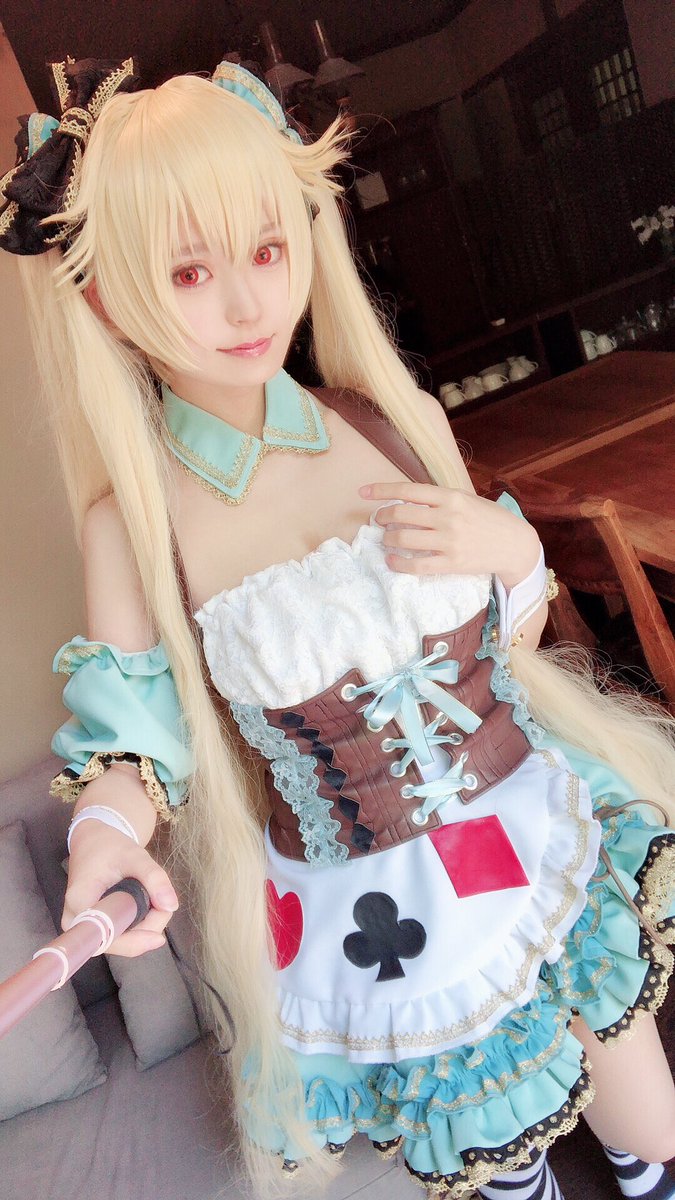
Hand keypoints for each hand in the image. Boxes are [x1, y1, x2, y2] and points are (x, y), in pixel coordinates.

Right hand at [63, 821, 178, 956]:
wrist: (94, 843)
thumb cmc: (111, 848)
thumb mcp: (136, 856)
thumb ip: (154, 878)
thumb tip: (171, 906)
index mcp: (80, 904)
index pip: (110, 937)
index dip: (136, 940)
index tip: (160, 933)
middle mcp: (76, 923)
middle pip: (119, 942)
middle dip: (147, 926)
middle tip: (162, 898)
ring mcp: (84, 928)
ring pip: (123, 941)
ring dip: (146, 924)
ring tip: (154, 895)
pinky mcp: (94, 928)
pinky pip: (122, 936)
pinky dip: (140, 923)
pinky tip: (147, 904)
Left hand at [359, 482, 539, 585]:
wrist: (515, 544)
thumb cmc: (489, 519)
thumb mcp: (467, 499)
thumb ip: (439, 498)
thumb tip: (407, 499)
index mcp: (450, 496)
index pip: (407, 490)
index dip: (381, 490)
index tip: (362, 492)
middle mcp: (448, 516)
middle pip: (401, 514)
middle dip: (382, 517)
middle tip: (379, 521)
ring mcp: (449, 541)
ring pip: (404, 539)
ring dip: (388, 539)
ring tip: (387, 540)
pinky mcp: (452, 563)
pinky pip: (416, 565)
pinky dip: (398, 564)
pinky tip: (392, 562)